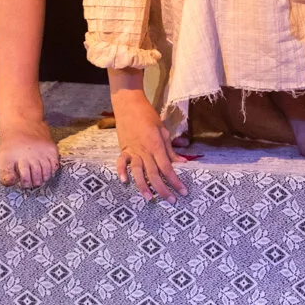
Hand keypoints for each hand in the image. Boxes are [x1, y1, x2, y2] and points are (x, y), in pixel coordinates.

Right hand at [112, 86, 187, 200]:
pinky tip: (124, 181)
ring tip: (149, 198)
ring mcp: (133, 150)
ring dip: (143, 186)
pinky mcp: (123, 148)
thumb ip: (171, 149)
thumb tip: (183, 163)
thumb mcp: (163, 130)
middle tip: (171, 201)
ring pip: (138, 171)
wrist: (129, 104)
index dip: (176, 181)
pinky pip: (122, 162)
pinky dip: (121, 171)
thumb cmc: (148, 115)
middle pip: (154, 174)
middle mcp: (145, 151)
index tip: (183, 192)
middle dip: (163, 189)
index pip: (168, 168)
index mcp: (157, 146)